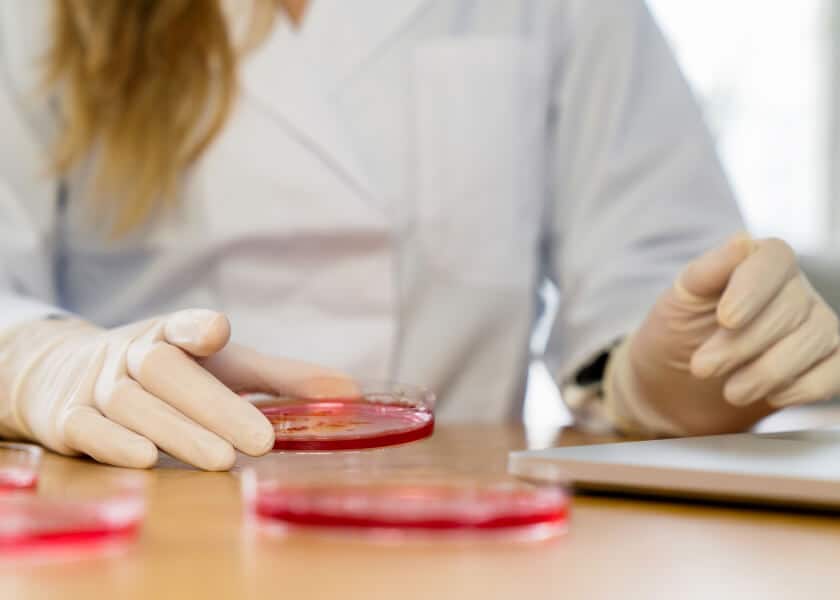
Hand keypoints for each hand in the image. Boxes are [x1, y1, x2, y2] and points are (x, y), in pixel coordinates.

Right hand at [0, 309, 352, 469]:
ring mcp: (97, 385)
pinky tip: (146, 459)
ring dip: (177, 431)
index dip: (196, 326)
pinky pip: (88, 429)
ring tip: (221, 459)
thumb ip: (283, 380)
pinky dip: (115, 443)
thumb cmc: (171, 374)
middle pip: (165, 370)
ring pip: (132, 404)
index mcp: (171, 335)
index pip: (182, 325)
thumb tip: (351, 394)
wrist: (66, 376)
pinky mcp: (67, 418)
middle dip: (213, 405)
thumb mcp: (223, 368)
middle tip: (261, 440)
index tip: (217, 332)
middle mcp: (131, 354)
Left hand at [606, 236, 839, 434]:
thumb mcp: (677, 302)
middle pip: (791, 306)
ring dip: (769, 371)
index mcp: (754, 263)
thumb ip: (706, 272)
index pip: (774, 259)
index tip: (725, 319)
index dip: (753, 289)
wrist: (678, 387)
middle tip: (703, 367)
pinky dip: (805, 387)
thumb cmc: (677, 336)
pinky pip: (838, 369)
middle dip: (742, 344)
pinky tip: (772, 395)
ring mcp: (814, 323)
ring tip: (731, 390)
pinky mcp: (826, 361)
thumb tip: (741, 243)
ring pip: (817, 338)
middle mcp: (791, 288)